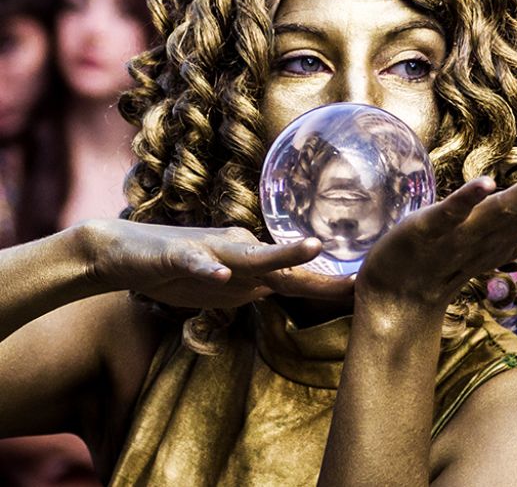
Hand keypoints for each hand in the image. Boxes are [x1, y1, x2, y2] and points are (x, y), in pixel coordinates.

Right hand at [78, 219, 354, 308]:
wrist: (126, 254)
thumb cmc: (179, 269)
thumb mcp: (222, 286)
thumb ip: (251, 287)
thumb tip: (279, 291)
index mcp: (249, 262)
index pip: (295, 279)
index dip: (329, 285)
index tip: (366, 290)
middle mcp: (237, 252)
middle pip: (286, 266)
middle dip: (323, 274)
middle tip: (360, 276)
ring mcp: (210, 251)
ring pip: (250, 254)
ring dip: (282, 254)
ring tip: (312, 248)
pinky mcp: (178, 255)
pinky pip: (196, 262)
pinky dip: (209, 269)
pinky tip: (222, 275)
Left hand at [357, 158, 516, 309]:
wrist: (398, 297)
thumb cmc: (455, 261)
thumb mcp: (507, 241)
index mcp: (512, 232)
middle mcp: (494, 234)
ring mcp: (461, 235)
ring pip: (502, 210)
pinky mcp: (427, 232)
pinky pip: (448, 216)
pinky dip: (466, 201)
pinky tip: (488, 184)